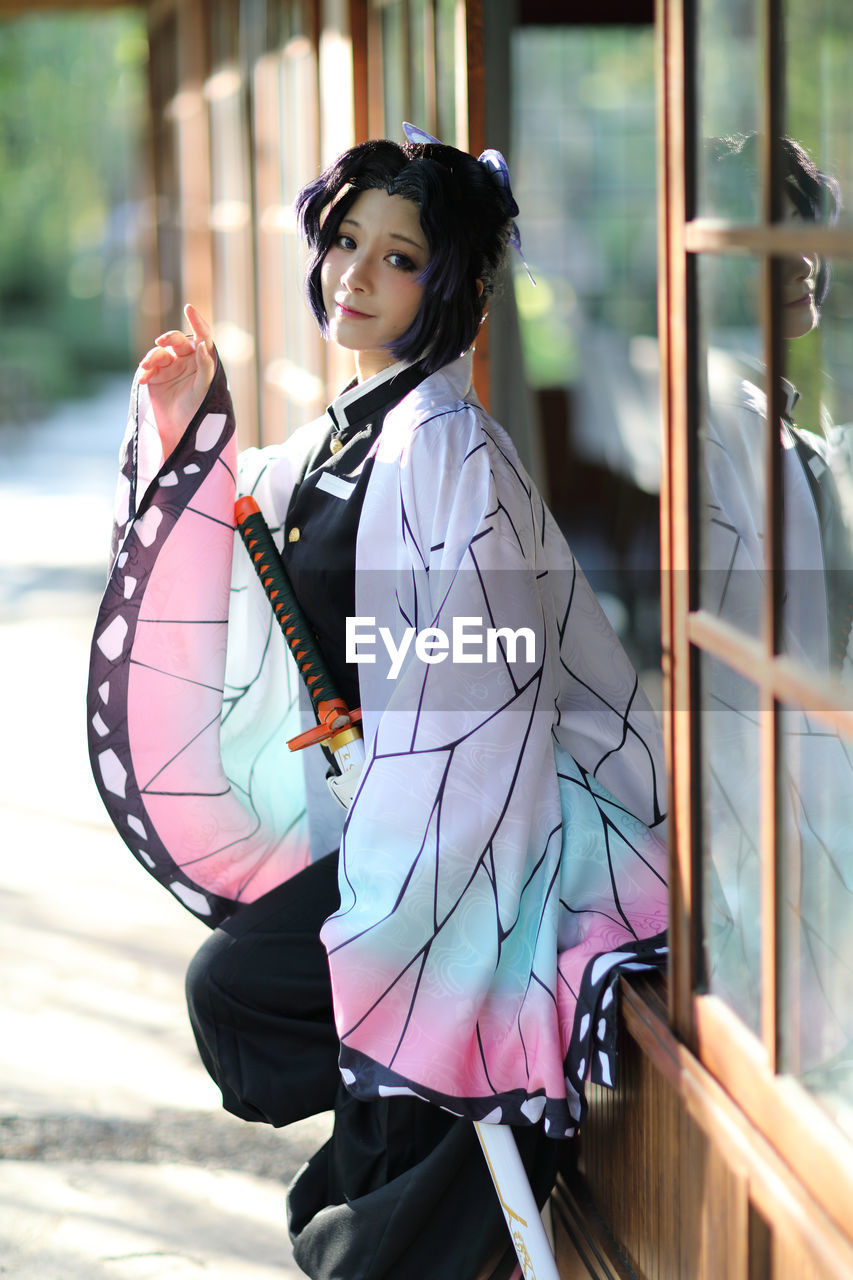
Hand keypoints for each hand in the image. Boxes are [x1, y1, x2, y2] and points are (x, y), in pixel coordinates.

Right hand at [138, 303, 216, 456]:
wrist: (180, 431)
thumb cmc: (198, 411)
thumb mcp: (204, 390)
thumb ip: (206, 367)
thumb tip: (203, 345)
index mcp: (203, 361)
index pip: (203, 336)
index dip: (197, 321)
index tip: (188, 308)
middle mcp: (186, 360)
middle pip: (178, 341)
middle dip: (169, 338)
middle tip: (162, 342)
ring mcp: (169, 366)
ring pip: (160, 352)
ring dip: (152, 356)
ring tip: (146, 366)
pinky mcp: (155, 375)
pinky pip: (149, 366)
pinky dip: (146, 370)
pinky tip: (145, 377)